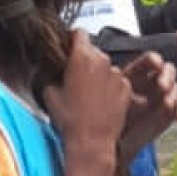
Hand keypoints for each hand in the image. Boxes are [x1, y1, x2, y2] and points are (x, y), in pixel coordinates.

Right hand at [43, 32, 129, 175]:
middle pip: (93, 51)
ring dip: (98, 75)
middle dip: (84, 61)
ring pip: (105, 67)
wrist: (92, 142)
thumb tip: (50, 68)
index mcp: (81, 57)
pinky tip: (101, 102)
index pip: (79, 33)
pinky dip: (110, 87)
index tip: (69, 48)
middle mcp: (102, 61)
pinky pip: (117, 81)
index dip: (72, 40)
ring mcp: (117, 75)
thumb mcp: (49, 94)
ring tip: (89, 95)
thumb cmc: (70, 120)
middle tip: (76, 79)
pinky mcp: (127, 88)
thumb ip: (50, 73)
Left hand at [118, 53, 176, 158]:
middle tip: (162, 87)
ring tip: (168, 103)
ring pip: (175, 88)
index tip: (157, 64)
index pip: (149, 61)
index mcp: (137, 73)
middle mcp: (153, 81)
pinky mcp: (170, 110)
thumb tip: (127, 89)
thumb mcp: (109, 101)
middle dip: (167, 76)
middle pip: (167, 70)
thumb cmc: (108, 116)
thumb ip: (119, 94)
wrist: (116, 140)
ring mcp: (163, 95)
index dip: (154, 60)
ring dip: (174, 94)